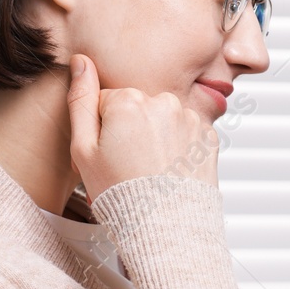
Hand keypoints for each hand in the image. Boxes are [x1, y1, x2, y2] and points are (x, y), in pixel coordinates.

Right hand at [67, 53, 219, 200]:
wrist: (166, 227)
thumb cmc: (120, 193)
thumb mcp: (83, 150)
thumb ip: (80, 100)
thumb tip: (80, 61)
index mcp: (129, 100)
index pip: (106, 102)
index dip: (102, 131)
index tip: (107, 154)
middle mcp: (164, 101)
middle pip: (137, 108)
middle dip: (131, 129)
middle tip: (129, 165)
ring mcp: (190, 118)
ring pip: (163, 119)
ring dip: (156, 137)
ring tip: (151, 170)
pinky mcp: (209, 136)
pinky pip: (186, 133)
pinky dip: (178, 147)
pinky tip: (170, 170)